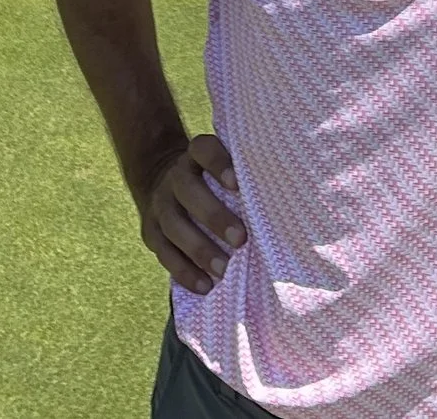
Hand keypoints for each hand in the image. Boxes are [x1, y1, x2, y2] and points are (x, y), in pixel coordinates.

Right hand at [134, 133, 245, 293]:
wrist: (160, 180)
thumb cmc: (211, 180)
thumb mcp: (221, 168)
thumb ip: (243, 179)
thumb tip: (286, 206)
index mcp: (195, 156)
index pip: (204, 150)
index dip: (218, 164)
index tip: (237, 184)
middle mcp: (175, 177)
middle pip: (189, 191)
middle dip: (214, 216)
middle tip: (241, 239)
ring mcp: (159, 205)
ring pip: (174, 225)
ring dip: (199, 249)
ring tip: (223, 270)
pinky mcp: (150, 232)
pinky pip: (164, 253)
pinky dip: (184, 271)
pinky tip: (205, 285)